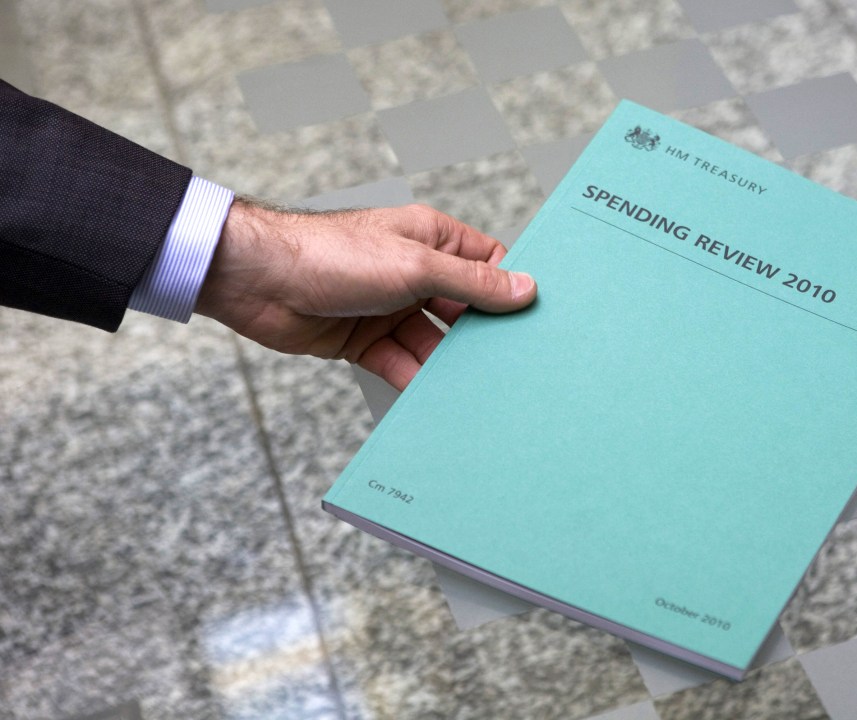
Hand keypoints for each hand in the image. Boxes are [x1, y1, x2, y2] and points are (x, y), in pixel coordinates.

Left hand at [195, 199, 536, 389]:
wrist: (258, 281)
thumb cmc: (330, 254)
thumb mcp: (414, 266)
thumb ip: (471, 282)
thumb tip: (523, 288)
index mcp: (431, 239)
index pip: (487, 263)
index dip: (510, 288)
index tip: (536, 318)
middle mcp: (414, 272)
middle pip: (464, 308)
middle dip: (483, 335)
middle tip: (513, 364)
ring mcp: (390, 307)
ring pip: (434, 342)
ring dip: (449, 364)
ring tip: (478, 390)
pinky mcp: (365, 340)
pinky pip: (401, 363)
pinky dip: (415, 380)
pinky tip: (432, 399)